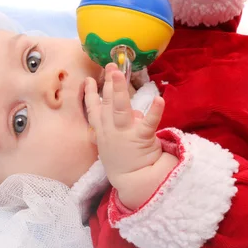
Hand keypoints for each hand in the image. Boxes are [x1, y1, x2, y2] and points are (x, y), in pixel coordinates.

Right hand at [85, 64, 173, 207]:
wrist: (131, 181)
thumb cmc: (123, 160)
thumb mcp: (110, 144)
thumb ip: (114, 126)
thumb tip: (126, 111)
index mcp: (103, 131)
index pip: (94, 109)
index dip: (90, 94)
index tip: (88, 79)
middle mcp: (110, 129)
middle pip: (106, 102)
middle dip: (108, 83)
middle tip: (110, 66)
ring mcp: (124, 132)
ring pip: (120, 108)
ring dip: (118, 89)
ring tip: (119, 73)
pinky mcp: (141, 137)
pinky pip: (149, 122)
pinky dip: (155, 111)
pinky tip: (159, 99)